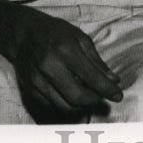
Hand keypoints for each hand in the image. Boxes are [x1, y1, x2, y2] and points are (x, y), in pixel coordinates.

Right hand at [8, 6, 121, 123]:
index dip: (107, 89)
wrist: (24, 35)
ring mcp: (37, 81)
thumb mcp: (81, 39)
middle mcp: (49, 67)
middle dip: (94, 100)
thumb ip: (97, 62)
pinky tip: (72, 96)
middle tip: (102, 96)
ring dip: (81, 106)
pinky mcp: (30, 91)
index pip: (91, 77)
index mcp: (65, 50)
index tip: (118, 95)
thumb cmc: (57, 34)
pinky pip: (52, 108)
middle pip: (77, 97)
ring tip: (89, 96)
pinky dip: (66, 106)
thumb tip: (114, 80)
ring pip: (64, 107)